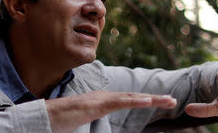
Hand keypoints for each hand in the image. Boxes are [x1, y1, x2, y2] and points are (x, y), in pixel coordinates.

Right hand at [46, 90, 176, 132]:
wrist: (45, 117)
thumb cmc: (63, 121)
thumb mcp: (86, 119)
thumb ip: (98, 116)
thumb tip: (103, 117)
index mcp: (104, 100)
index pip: (130, 100)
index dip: (147, 100)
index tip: (163, 102)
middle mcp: (105, 96)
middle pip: (134, 97)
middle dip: (155, 99)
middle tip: (173, 101)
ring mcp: (100, 99)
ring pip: (131, 98)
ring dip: (151, 99)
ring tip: (168, 101)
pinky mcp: (95, 105)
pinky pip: (118, 103)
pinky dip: (134, 101)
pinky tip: (147, 101)